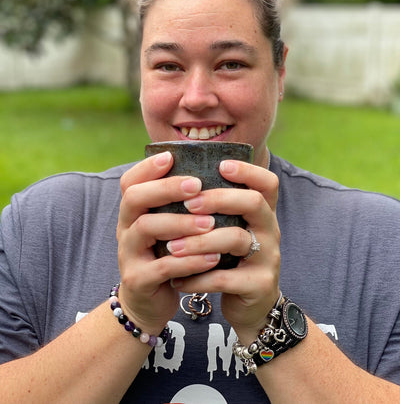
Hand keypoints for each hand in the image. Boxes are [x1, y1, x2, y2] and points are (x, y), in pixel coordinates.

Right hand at [117, 151, 219, 332]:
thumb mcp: (168, 228)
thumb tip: (210, 172)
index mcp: (133, 212)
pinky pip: (162, 267)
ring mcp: (128, 255)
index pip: (130, 182)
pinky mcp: (138, 281)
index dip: (147, 167)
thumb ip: (178, 205)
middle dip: (166, 188)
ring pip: (146, 228)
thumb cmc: (166, 255)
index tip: (171, 157)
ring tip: (210, 223)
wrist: (149, 303)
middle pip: (134, 198)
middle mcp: (125, 229)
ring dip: (180, 223)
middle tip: (197, 185)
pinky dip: (189, 261)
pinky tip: (213, 257)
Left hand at [168, 159, 280, 340]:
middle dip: (218, 198)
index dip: (248, 170)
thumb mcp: (230, 230)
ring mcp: (268, 258)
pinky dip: (197, 278)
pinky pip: (225, 278)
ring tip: (171, 247)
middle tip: (188, 204)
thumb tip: (178, 179)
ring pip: (236, 239)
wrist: (252, 308)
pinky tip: (177, 280)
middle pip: (253, 202)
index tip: (221, 165)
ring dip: (199, 241)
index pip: (267, 182)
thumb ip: (217, 210)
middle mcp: (270, 231)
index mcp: (262, 214)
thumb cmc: (232, 260)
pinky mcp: (259, 285)